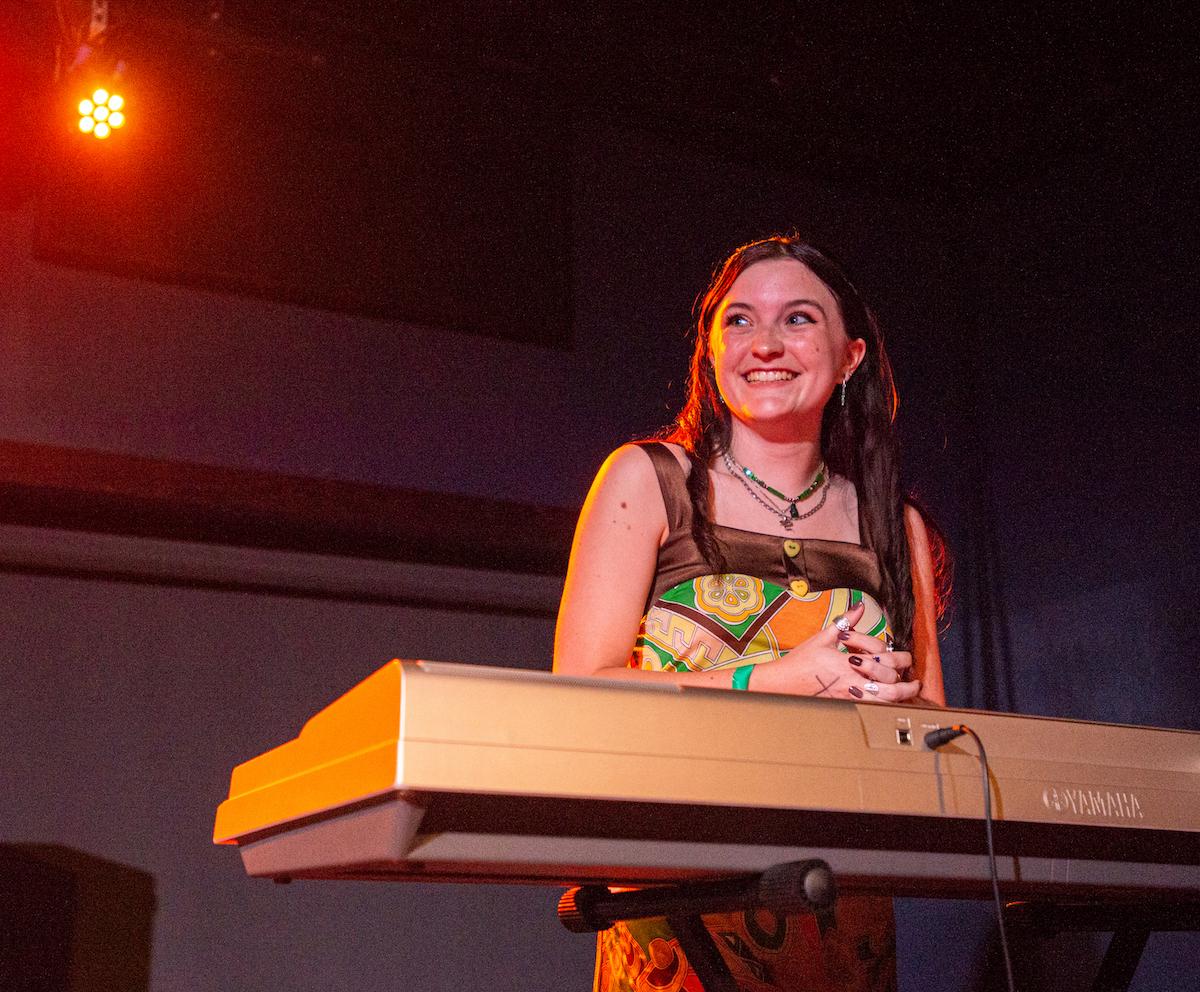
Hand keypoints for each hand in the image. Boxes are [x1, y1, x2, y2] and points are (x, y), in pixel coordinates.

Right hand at [753, 601, 922, 702]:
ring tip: (909, 690)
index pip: (881, 658)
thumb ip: (845, 622)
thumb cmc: (800, 662)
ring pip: (885, 701)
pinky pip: (873, 708)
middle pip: (890, 684)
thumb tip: (859, 606)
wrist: (783, 684)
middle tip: (913, 676)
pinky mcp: (846, 706)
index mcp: (847, 662)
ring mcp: (850, 697)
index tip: (899, 654)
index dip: (893, 655)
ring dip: (901, 695)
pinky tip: (891, 700)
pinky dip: (886, 704)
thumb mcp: (823, 638)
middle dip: (906, 679)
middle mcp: (851, 682)